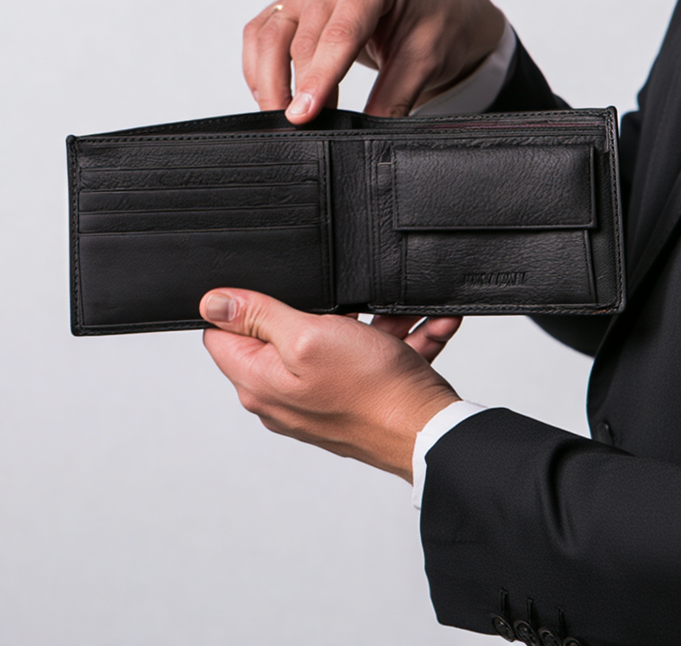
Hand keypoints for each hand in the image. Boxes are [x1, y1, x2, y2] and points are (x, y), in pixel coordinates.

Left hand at [200, 289, 462, 481]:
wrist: (426, 429)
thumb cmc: (371, 389)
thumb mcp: (308, 335)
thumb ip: (259, 316)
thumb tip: (212, 303)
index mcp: (259, 381)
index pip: (223, 334)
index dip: (244, 306)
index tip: (279, 293)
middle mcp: (282, 395)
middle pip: (283, 333)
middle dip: (322, 309)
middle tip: (348, 305)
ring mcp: (318, 399)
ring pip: (336, 341)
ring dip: (369, 322)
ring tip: (397, 315)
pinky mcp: (351, 400)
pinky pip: (368, 357)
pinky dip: (394, 340)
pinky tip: (422, 328)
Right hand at [243, 0, 505, 121]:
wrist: (443, 3)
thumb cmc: (440, 21)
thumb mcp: (426, 61)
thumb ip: (394, 98)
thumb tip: (365, 136)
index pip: (339, 33)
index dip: (318, 78)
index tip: (303, 115)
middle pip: (301, 37)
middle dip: (294, 88)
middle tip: (298, 129)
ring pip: (271, 33)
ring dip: (269, 79)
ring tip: (283, 116)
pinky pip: (265, 31)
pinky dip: (262, 65)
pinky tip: (275, 94)